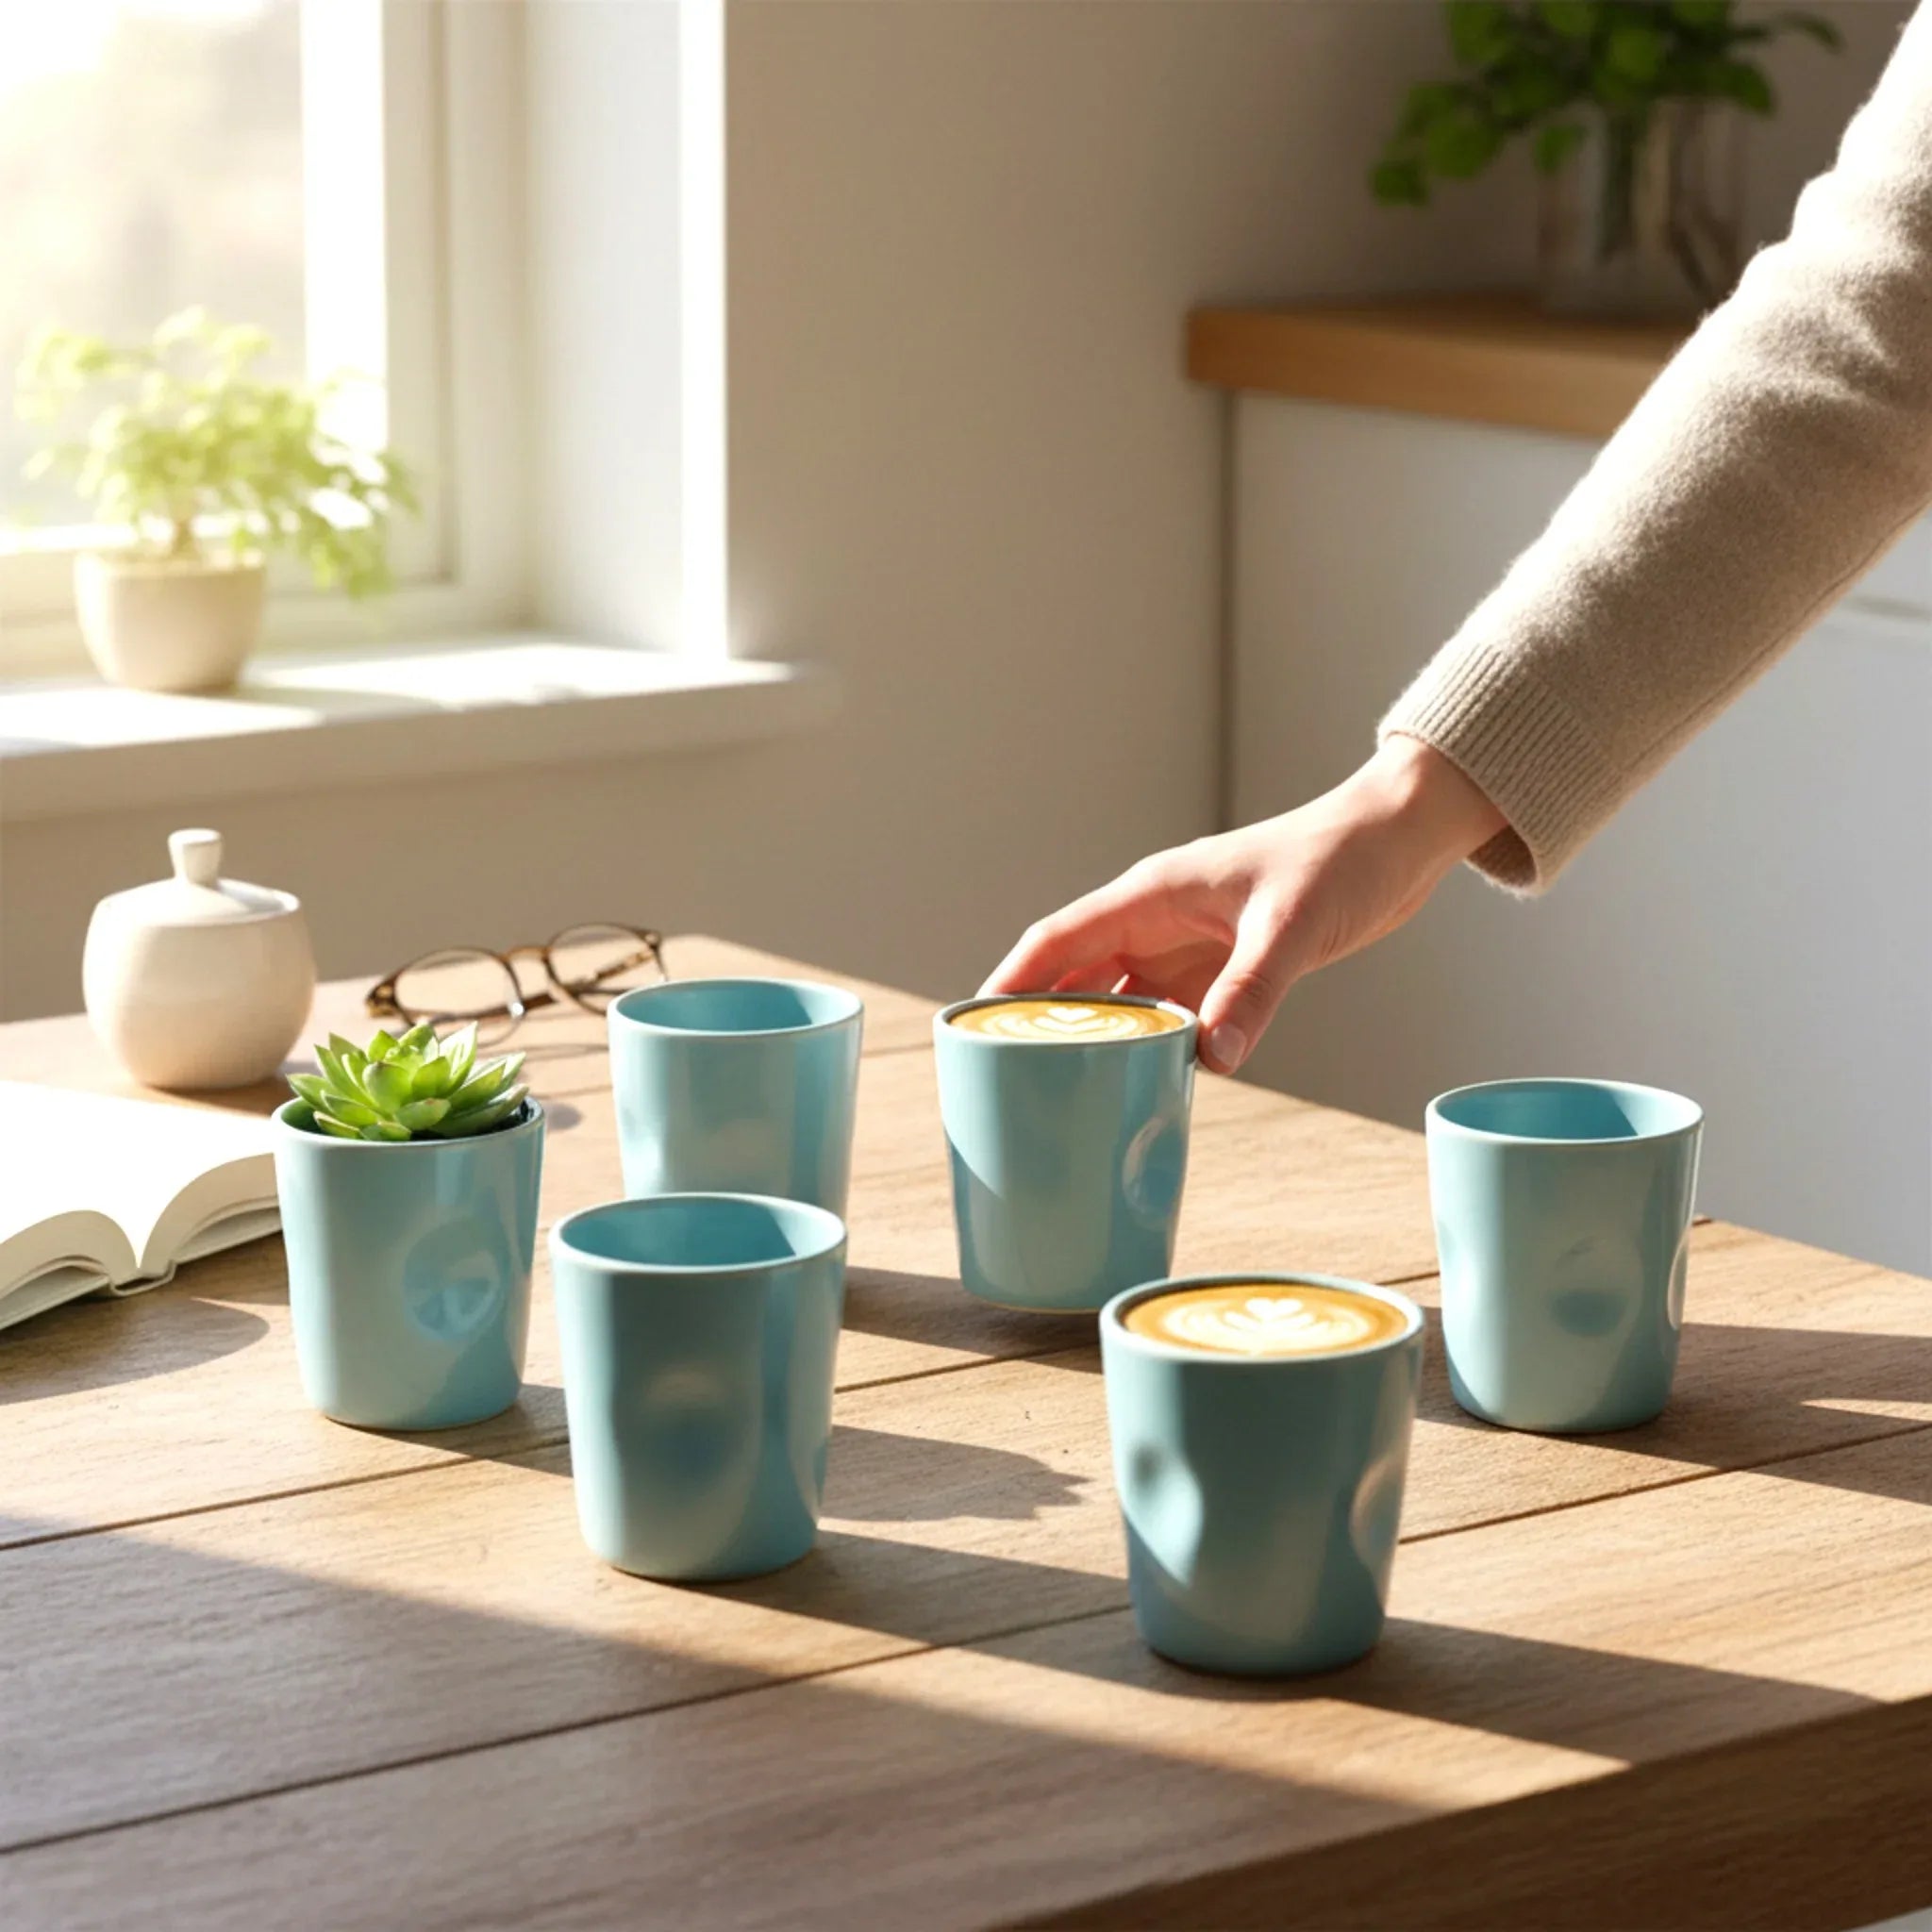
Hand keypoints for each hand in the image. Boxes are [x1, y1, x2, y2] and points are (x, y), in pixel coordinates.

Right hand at [982, 738, 1505, 1073]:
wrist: (1396, 840)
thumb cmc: (1341, 861)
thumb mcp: (1291, 928)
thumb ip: (1251, 991)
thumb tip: (1212, 1058)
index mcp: (1151, 896)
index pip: (1056, 942)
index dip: (1009, 983)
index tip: (969, 1028)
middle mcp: (1156, 921)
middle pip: (1073, 977)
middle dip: (1035, 1022)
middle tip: (1000, 1080)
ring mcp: (1186, 946)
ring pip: (1117, 1001)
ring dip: (1091, 1040)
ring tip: (1054, 1093)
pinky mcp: (1221, 967)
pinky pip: (1164, 1016)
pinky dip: (1145, 1047)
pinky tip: (1137, 1085)